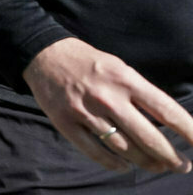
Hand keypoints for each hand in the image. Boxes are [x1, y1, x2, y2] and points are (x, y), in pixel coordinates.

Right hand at [23, 38, 192, 172]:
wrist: (44, 55)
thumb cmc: (89, 62)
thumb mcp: (120, 68)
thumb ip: (140, 94)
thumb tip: (165, 125)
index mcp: (126, 79)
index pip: (167, 111)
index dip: (189, 132)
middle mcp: (108, 97)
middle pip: (149, 138)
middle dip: (171, 157)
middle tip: (181, 166)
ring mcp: (86, 112)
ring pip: (125, 149)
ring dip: (145, 162)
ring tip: (156, 166)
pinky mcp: (65, 123)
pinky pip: (96, 152)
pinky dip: (114, 164)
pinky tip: (125, 166)